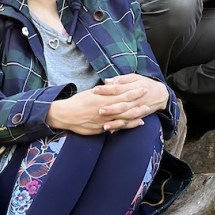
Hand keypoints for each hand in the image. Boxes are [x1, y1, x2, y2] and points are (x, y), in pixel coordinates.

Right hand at [46, 76, 168, 133]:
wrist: (65, 114)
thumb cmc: (77, 102)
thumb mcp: (91, 93)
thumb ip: (103, 91)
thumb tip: (113, 86)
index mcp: (102, 98)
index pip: (121, 94)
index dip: (133, 92)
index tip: (143, 88)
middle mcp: (105, 109)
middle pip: (125, 106)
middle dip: (137, 103)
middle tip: (149, 101)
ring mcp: (104, 120)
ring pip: (123, 117)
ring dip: (135, 115)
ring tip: (145, 112)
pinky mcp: (101, 128)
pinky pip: (117, 127)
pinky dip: (127, 125)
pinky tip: (136, 123)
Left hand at [94, 75, 169, 130]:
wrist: (161, 94)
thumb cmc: (145, 83)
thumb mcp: (135, 77)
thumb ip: (121, 79)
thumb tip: (107, 81)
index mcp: (133, 88)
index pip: (118, 89)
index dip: (107, 90)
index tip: (95, 90)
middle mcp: (135, 101)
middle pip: (122, 105)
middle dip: (111, 108)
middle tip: (99, 110)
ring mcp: (137, 110)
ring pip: (125, 116)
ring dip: (115, 122)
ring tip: (104, 125)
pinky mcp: (138, 116)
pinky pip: (129, 123)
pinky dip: (121, 127)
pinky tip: (111, 130)